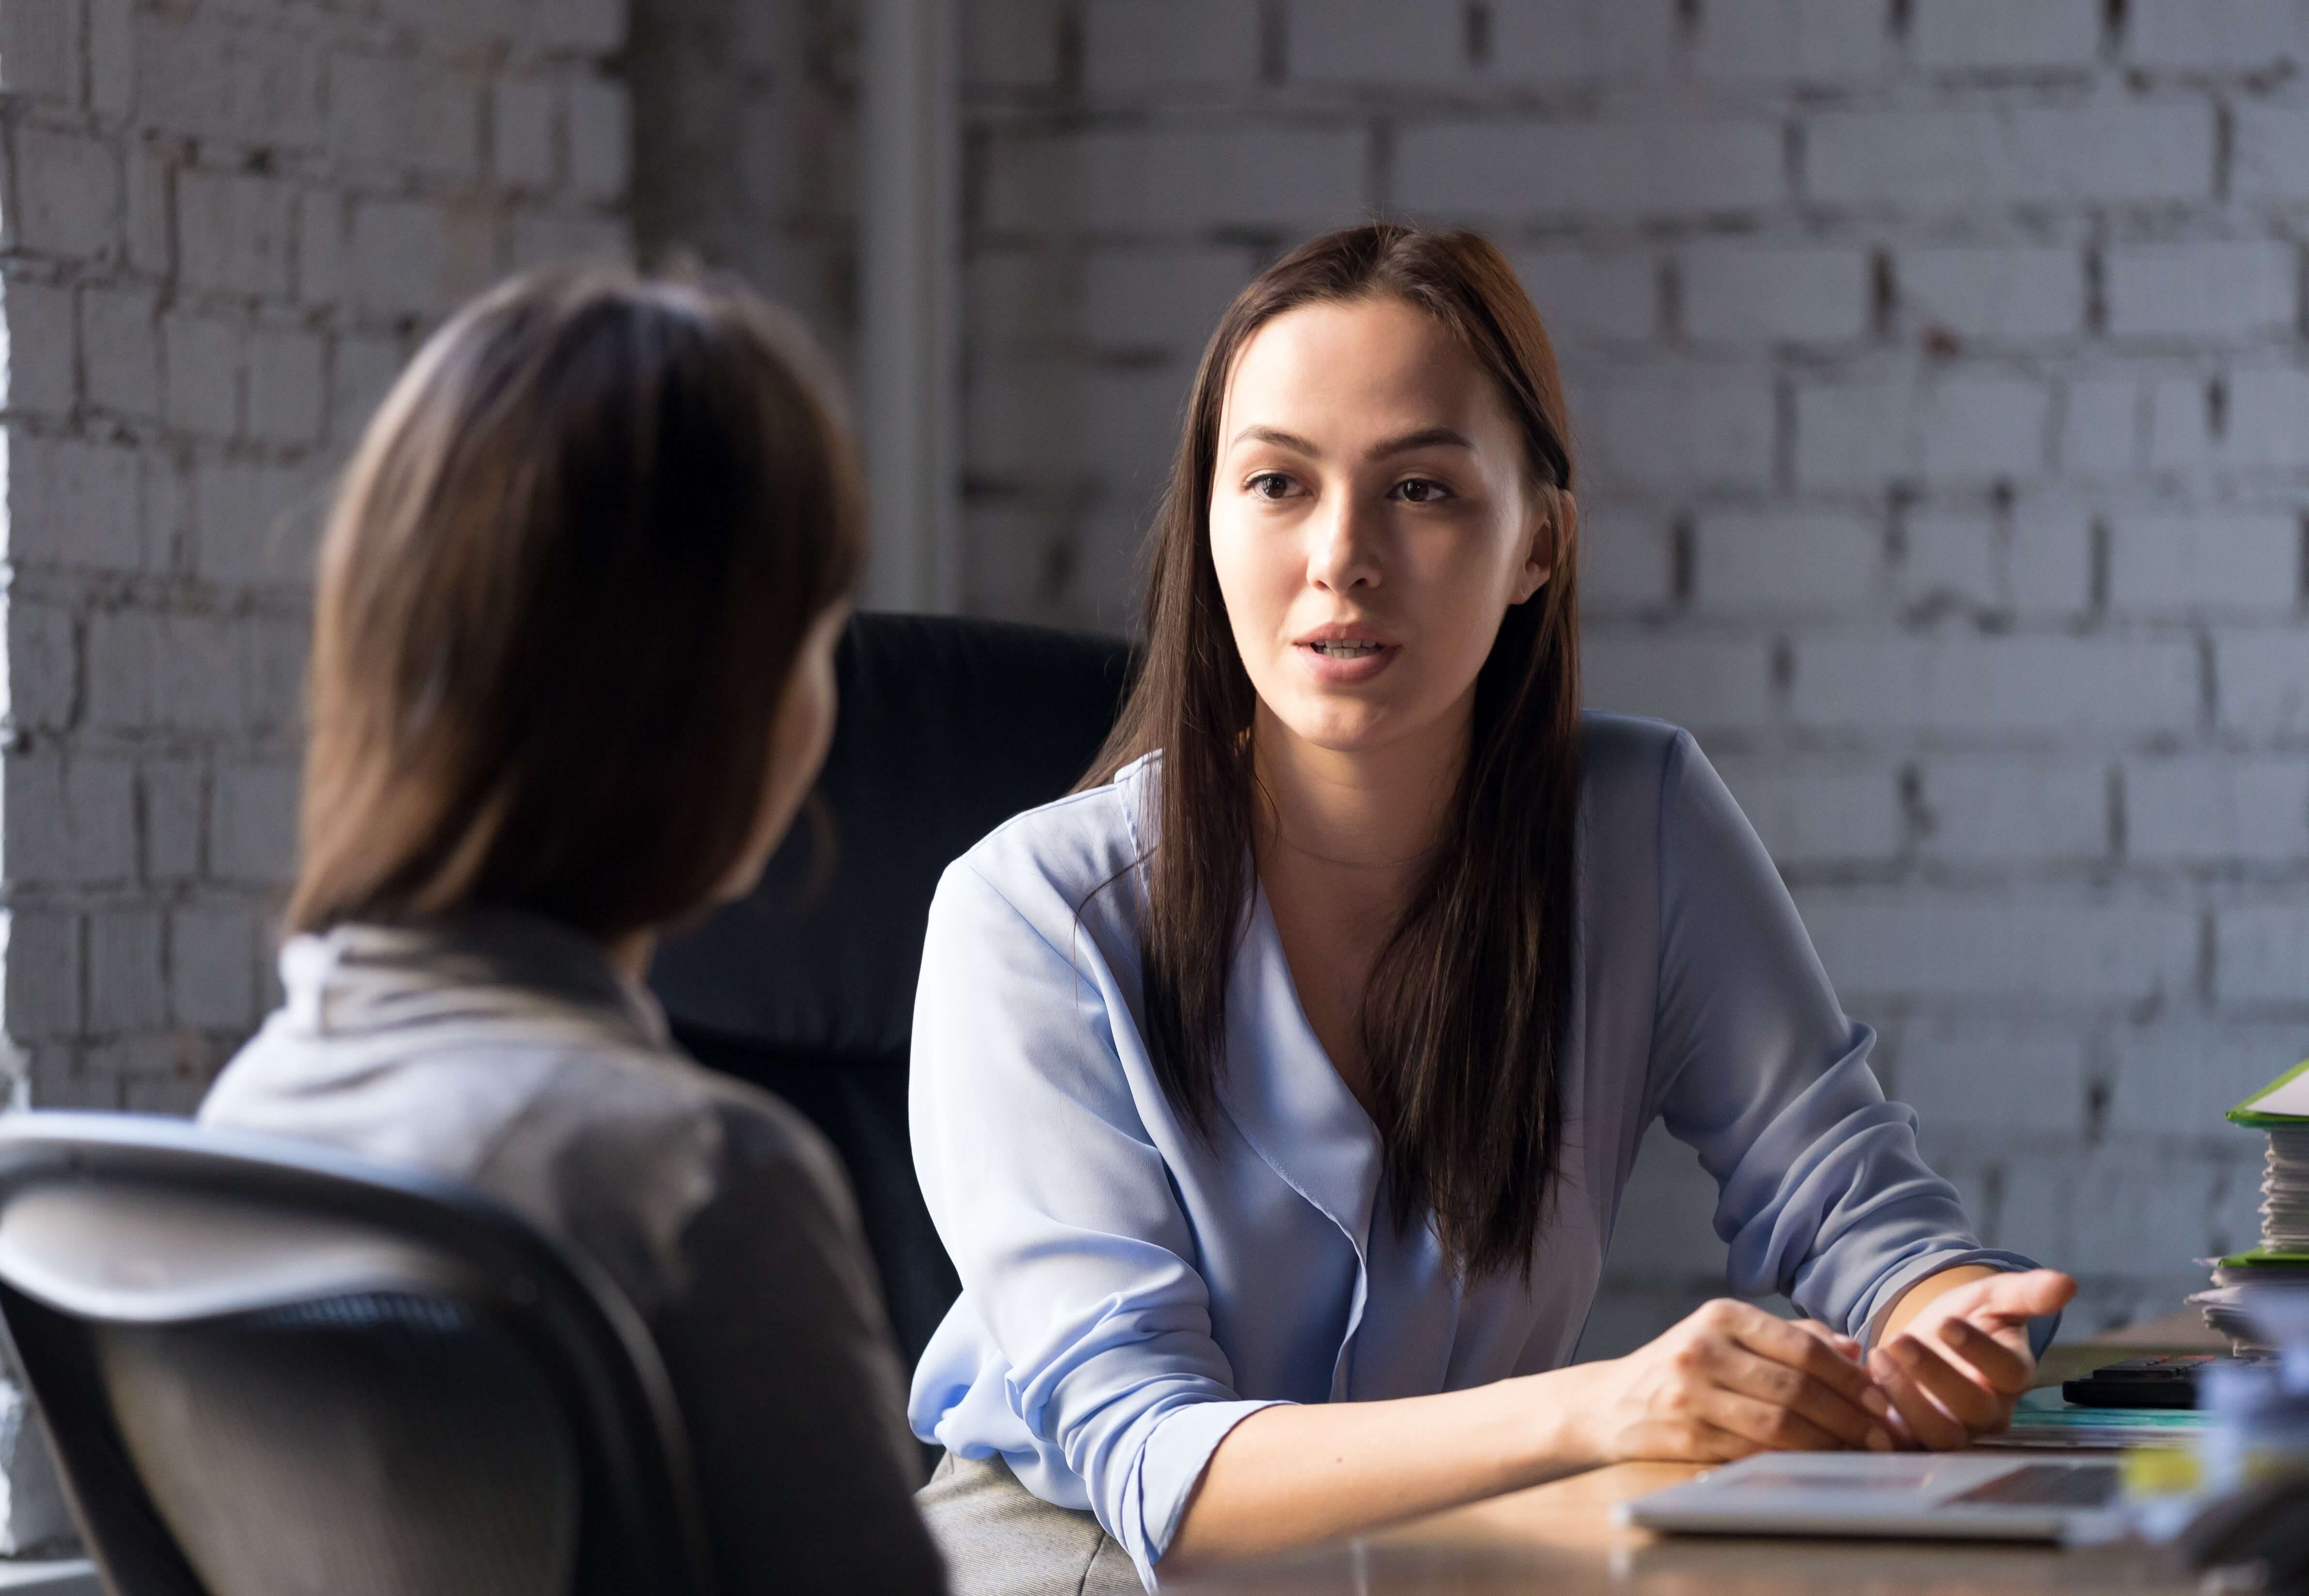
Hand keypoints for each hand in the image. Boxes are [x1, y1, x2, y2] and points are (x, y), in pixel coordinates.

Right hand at [1573, 1298, 1895, 1463]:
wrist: (1612, 1402)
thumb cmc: (1685, 1367)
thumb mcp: (1727, 1335)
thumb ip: (1790, 1337)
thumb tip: (1855, 1349)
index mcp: (1722, 1315)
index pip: (1802, 1346)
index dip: (1850, 1376)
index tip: (1882, 1397)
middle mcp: (1704, 1349)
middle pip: (1796, 1386)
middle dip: (1849, 1414)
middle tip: (1883, 1434)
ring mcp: (1692, 1394)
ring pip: (1779, 1423)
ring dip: (1829, 1442)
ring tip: (1859, 1451)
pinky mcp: (1686, 1436)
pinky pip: (1754, 1452)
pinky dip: (1794, 1460)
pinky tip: (1818, 1463)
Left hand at [1867, 1268, 2075, 1449]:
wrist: (1929, 1339)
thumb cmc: (1968, 1317)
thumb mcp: (1993, 1297)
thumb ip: (2027, 1293)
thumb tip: (2067, 1283)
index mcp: (2012, 1376)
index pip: (2008, 1373)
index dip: (1980, 1351)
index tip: (1948, 1323)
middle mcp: (1989, 1412)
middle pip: (1972, 1409)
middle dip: (1934, 1375)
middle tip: (1900, 1340)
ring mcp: (1954, 1431)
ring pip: (1939, 1435)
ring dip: (1906, 1399)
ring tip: (1877, 1356)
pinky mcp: (1916, 1440)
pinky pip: (1903, 1447)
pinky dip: (1881, 1425)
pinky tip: (1861, 1390)